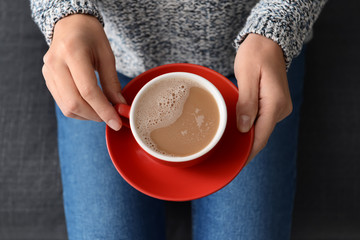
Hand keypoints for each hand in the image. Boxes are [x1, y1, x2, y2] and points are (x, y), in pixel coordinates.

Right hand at [42, 14, 125, 130]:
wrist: (70, 25)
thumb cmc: (91, 36)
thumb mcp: (107, 55)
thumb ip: (112, 82)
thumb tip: (119, 106)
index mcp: (73, 52)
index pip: (88, 91)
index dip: (103, 110)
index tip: (116, 122)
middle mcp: (56, 63)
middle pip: (74, 103)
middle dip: (95, 115)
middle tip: (111, 117)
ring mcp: (48, 72)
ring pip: (66, 107)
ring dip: (87, 115)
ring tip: (102, 110)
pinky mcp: (47, 79)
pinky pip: (62, 103)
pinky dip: (78, 110)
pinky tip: (90, 105)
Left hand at [234, 33, 292, 162]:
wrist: (268, 42)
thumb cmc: (256, 54)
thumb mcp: (247, 75)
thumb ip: (246, 102)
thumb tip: (243, 128)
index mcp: (275, 103)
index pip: (261, 136)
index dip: (248, 153)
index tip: (236, 165)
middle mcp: (280, 109)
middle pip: (261, 135)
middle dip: (245, 148)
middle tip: (225, 158)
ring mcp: (278, 108)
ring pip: (260, 129)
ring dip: (246, 138)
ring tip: (227, 146)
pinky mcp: (274, 105)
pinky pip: (261, 121)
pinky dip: (249, 128)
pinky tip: (237, 132)